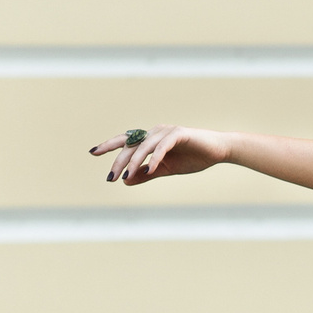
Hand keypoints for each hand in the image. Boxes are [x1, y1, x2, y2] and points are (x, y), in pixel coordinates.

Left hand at [89, 126, 229, 184]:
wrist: (219, 151)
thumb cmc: (193, 158)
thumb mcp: (165, 170)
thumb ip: (146, 174)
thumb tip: (125, 181)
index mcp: (150, 138)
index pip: (126, 141)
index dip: (109, 145)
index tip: (93, 152)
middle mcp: (155, 132)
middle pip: (131, 145)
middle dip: (119, 161)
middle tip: (110, 177)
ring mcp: (167, 131)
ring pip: (144, 146)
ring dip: (134, 162)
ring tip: (125, 176)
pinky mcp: (180, 134)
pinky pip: (163, 146)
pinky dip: (155, 158)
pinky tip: (150, 170)